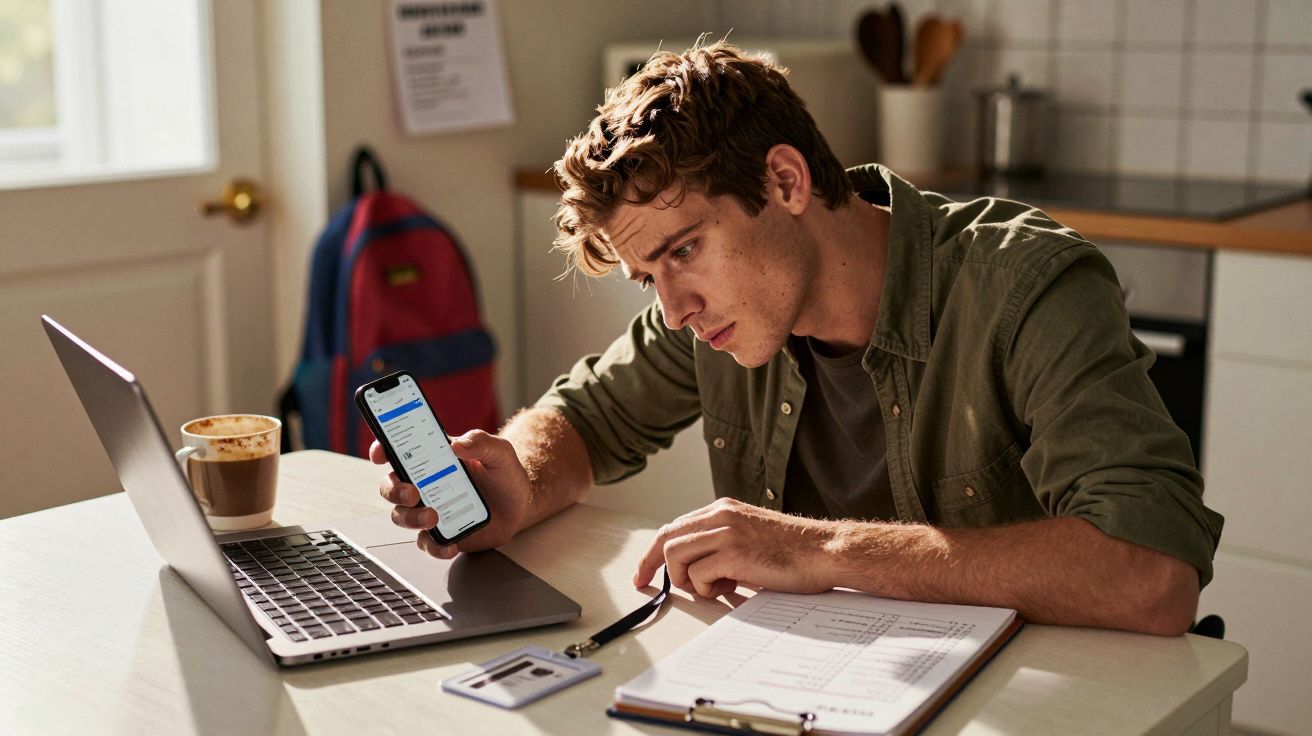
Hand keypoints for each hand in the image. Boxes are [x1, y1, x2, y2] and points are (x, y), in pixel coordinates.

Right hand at [372, 430, 531, 559]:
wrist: (520, 506)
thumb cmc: (504, 474)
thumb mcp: (500, 453)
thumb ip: (482, 442)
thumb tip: (459, 444)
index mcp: (433, 458)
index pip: (398, 451)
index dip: (382, 450)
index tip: (380, 454)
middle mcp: (425, 484)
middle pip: (391, 487)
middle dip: (394, 491)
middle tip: (412, 494)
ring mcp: (430, 509)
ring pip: (402, 516)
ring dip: (411, 518)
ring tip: (433, 518)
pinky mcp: (441, 533)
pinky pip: (427, 543)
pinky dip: (434, 546)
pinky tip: (449, 545)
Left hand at [632, 497, 838, 598]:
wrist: (824, 551)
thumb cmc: (793, 551)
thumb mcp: (749, 537)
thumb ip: (721, 544)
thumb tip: (694, 570)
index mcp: (723, 509)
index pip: (676, 526)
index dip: (654, 550)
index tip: (644, 570)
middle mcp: (720, 515)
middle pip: (667, 537)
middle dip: (650, 563)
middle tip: (642, 583)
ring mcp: (726, 532)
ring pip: (677, 555)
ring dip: (686, 579)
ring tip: (712, 588)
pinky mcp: (733, 553)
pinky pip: (697, 574)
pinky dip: (706, 588)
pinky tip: (730, 588)